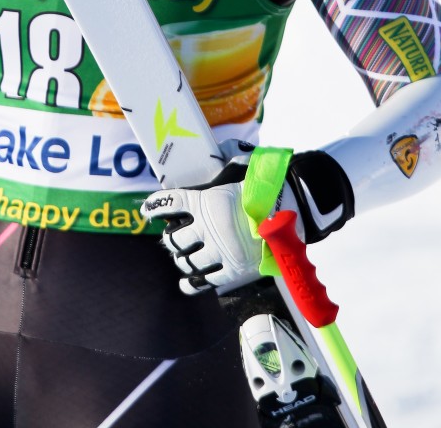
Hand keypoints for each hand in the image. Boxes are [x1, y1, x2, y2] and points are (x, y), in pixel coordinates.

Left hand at [141, 145, 354, 295]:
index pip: (170, 203)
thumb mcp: (236, 172)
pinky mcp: (233, 271)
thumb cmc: (264, 187)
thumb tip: (213, 158)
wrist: (292, 210)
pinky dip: (192, 282)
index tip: (148, 210)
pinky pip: (204, 281)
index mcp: (205, 201)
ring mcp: (219, 251)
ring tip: (182, 257)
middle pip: (174, 239)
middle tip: (172, 238)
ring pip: (187, 262)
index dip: (156, 206)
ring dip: (181, 259)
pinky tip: (187, 281)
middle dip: (170, 239)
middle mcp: (208, 228)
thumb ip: (218, 171)